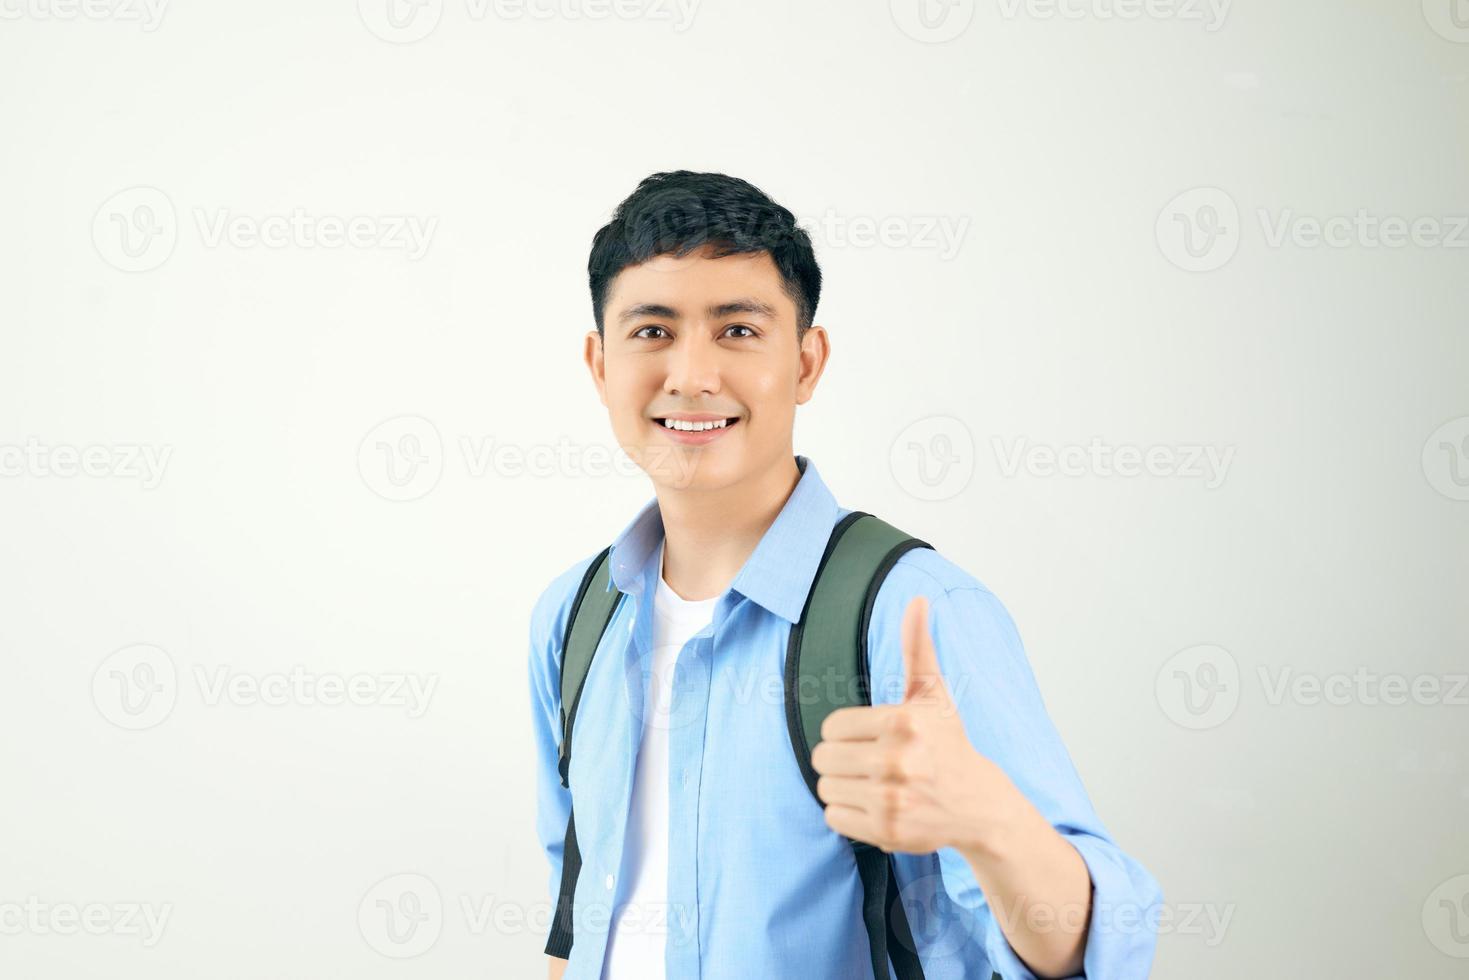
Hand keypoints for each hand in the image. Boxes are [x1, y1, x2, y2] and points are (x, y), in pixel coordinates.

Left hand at [811, 594, 1018, 854]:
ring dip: (843, 787)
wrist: (978, 804)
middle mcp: (897, 760)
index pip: (831, 727)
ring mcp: (892, 798)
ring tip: (874, 784)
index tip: (872, 738)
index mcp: (902, 722)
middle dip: (842, 760)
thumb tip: (918, 600)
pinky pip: (833, 818)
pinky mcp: (887, 830)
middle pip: (823, 758)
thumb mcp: (932, 694)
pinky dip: (848, 814)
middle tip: (871, 763)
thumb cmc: (946, 743)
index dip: (845, 733)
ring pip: (825, 788)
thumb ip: (917, 647)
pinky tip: (876, 806)